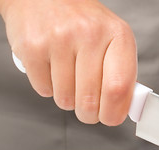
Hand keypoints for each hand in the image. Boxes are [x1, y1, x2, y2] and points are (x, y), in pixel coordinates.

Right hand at [1, 0, 136, 124]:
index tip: (110, 118)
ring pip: (65, 99)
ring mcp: (59, 39)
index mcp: (118, 35)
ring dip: (68, 99)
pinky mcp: (33, 46)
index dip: (114, 113)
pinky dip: (48, 88)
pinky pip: (43, 90)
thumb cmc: (83, 22)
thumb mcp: (113, 40)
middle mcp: (90, 34)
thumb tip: (125, 109)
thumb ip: (122, 73)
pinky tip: (52, 68)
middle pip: (90, 101)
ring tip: (69, 77)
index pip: (118, 88)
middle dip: (88, 113)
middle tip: (88, 107)